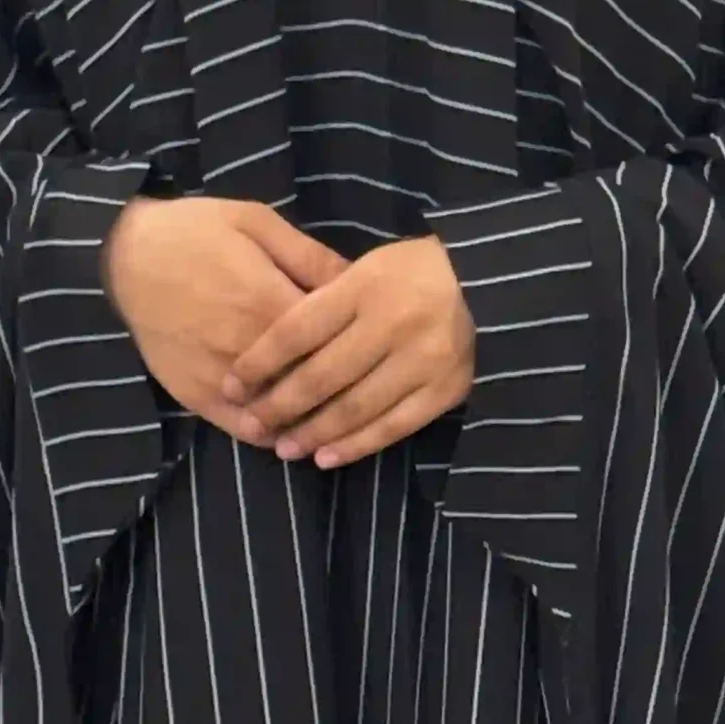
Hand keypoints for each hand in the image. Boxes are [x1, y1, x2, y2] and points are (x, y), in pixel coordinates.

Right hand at [102, 195, 345, 440]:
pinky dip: (272, 437)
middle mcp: (247, 349)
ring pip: (282, 415)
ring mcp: (221, 379)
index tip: (377, 352)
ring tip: (338, 421)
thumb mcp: (257, 222)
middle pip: (313, 384)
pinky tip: (291, 433)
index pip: (335, 341)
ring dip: (312, 422)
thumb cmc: (194, 231)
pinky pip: (243, 431)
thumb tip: (359, 282)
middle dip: (343, 390)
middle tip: (367, 392)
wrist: (124, 255)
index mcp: (270, 302)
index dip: (361, 349)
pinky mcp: (197, 397)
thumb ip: (310, 256)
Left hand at [222, 235, 474, 466]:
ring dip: (312, 433)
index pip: (297, 330)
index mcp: (365, 284)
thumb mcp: (367, 267)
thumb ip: (324, 300)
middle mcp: (393, 322)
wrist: (493, 282)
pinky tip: (326, 457)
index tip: (231, 385)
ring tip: (283, 448)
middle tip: (252, 425)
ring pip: (354, 408)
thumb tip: (267, 347)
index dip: (259, 363)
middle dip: (279, 406)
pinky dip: (355, 445)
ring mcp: (422, 359)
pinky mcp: (445, 389)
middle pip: (320, 375)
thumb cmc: (416, 271)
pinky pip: (392, 426)